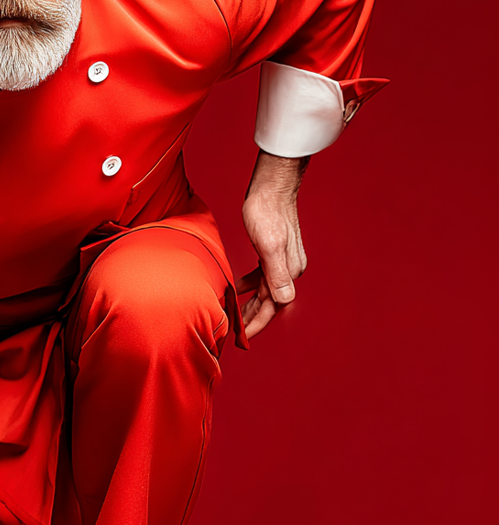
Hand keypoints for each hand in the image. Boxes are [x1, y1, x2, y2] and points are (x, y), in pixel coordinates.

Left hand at [239, 151, 308, 337]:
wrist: (271, 185)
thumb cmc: (266, 210)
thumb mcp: (268, 244)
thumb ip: (276, 273)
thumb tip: (285, 300)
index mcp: (289, 270)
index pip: (273, 307)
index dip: (257, 324)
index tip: (242, 339)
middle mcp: (289, 268)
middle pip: (270, 302)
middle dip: (253, 319)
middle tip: (235, 335)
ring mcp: (282, 259)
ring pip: (264, 291)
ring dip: (250, 304)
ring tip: (235, 317)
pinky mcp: (273, 251)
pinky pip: (261, 276)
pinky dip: (248, 285)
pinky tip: (236, 287)